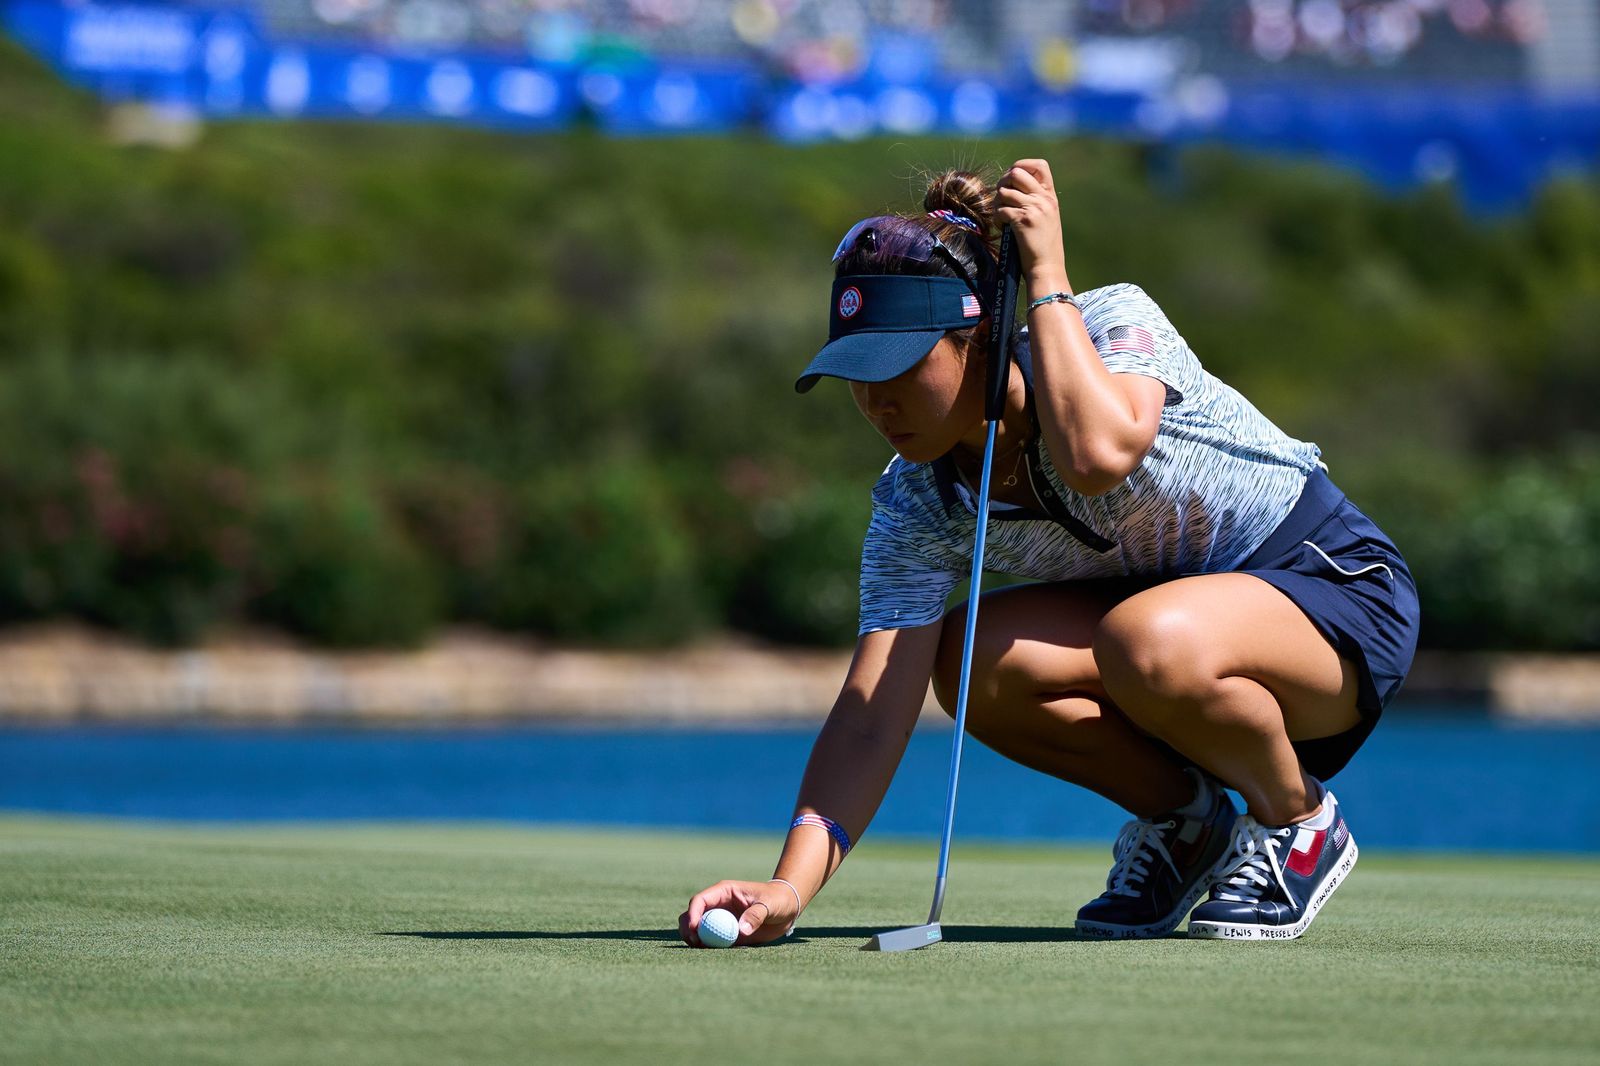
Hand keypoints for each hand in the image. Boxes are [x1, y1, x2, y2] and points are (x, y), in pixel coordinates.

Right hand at [678, 879, 798, 947]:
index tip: (695, 929)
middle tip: (693, 942)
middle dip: (688, 927)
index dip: (693, 914)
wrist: (787, 907)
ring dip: (693, 937)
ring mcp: (720, 918)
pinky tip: (708, 952)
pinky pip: (710, 939)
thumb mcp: (769, 904)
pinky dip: (705, 946)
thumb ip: (756, 914)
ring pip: (697, 927)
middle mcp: (718, 904)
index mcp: (724, 892)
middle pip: (693, 914)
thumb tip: (741, 930)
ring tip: (698, 948)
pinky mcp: (726, 931)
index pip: (700, 900)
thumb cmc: (778, 899)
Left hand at [995, 159, 1069, 292]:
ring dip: (996, 204)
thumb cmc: (1043, 247)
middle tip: (1001, 200)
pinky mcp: (1024, 220)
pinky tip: (1002, 228)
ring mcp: (1035, 208)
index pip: (1039, 165)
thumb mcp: (1047, 218)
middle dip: (1002, 184)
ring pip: (1004, 192)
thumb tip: (1012, 188)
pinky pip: (1001, 209)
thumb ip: (1036, 201)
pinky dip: (997, 219)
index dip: (1021, 166)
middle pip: (1016, 173)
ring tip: (1001, 218)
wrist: (1047, 267)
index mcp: (1050, 196)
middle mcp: (1044, 199)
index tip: (1011, 181)